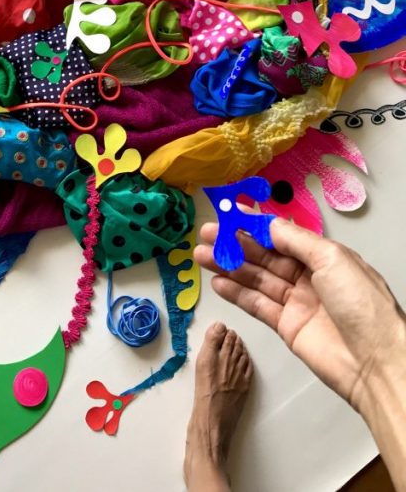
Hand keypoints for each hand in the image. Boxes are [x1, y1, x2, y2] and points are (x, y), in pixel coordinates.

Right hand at [194, 219, 405, 413]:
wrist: (375, 361)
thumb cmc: (363, 305)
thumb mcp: (332, 259)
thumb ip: (296, 240)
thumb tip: (270, 224)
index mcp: (324, 256)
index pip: (281, 235)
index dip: (254, 224)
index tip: (230, 214)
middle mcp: (309, 276)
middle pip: (264, 256)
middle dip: (234, 244)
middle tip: (206, 234)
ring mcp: (296, 302)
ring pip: (255, 279)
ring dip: (228, 266)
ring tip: (201, 255)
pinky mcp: (286, 327)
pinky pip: (256, 305)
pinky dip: (236, 293)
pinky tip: (217, 282)